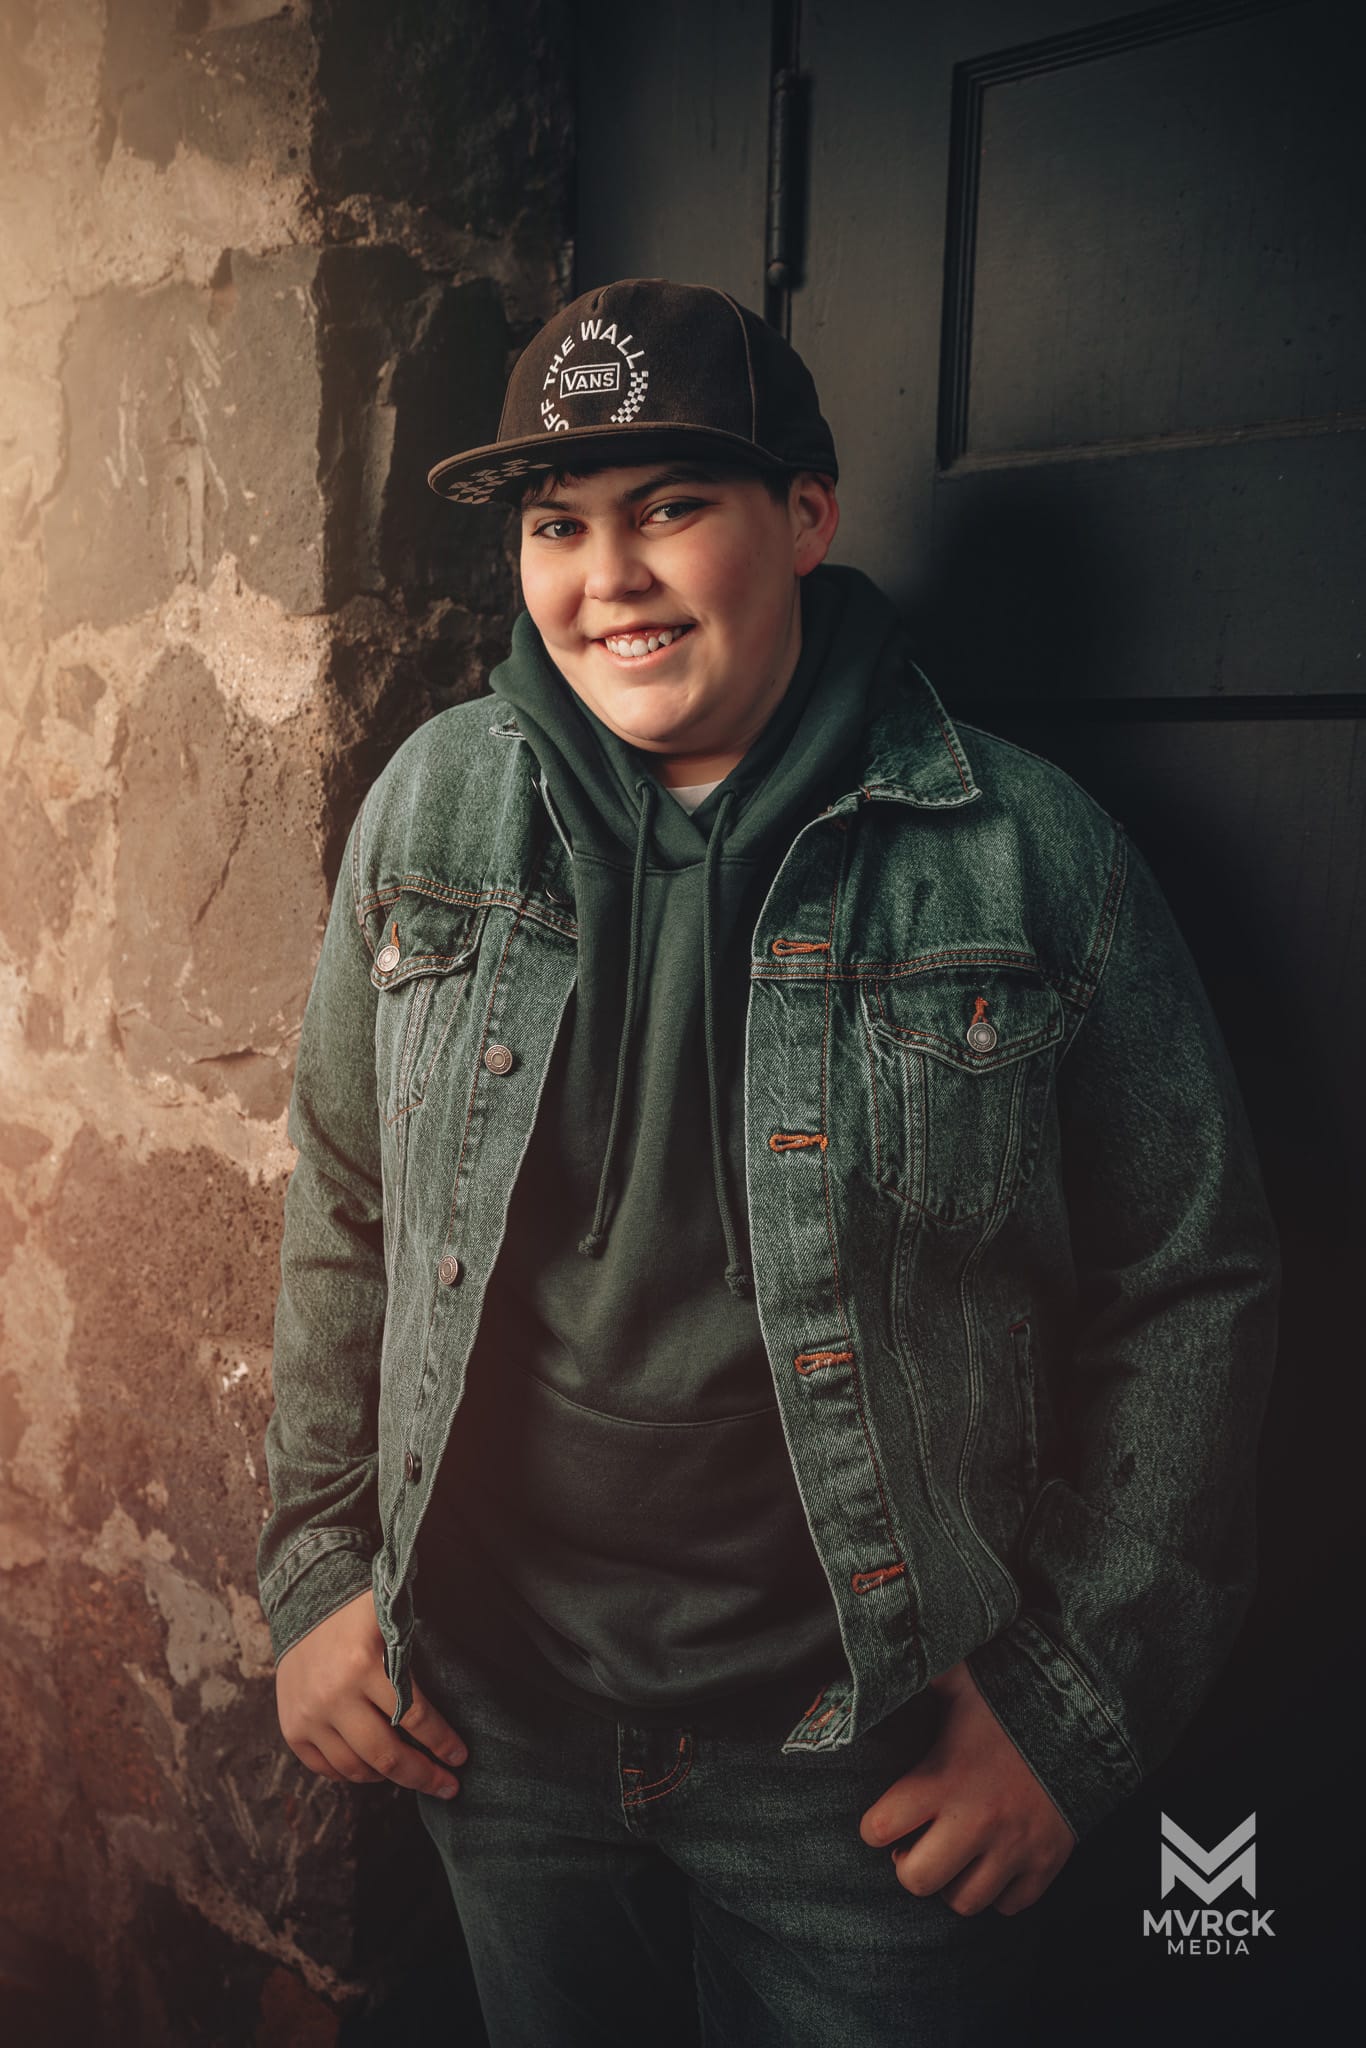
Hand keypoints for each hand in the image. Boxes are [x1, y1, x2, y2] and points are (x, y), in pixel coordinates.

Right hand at [275, 1588, 467, 1798]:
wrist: (302, 1603)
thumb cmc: (358, 1610)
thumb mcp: (391, 1615)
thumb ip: (416, 1647)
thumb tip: (457, 1680)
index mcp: (364, 1664)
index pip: (414, 1717)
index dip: (442, 1742)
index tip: (460, 1758)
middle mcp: (334, 1695)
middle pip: (387, 1755)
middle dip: (424, 1775)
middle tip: (449, 1787)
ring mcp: (309, 1716)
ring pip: (357, 1769)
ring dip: (391, 1778)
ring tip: (413, 1774)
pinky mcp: (292, 1729)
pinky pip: (327, 1769)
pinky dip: (354, 1774)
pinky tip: (376, 1769)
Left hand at [858, 1658, 1075, 1915]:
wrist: (1087, 1714)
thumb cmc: (1012, 1698)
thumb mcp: (960, 1680)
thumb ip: (919, 1674)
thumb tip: (883, 1658)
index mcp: (943, 1778)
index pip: (878, 1828)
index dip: (874, 1825)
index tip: (886, 1815)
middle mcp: (976, 1821)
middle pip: (916, 1881)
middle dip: (910, 1864)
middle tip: (919, 1841)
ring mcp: (1014, 1847)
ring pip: (963, 1902)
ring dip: (954, 1881)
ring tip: (956, 1853)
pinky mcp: (1047, 1863)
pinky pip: (1010, 1905)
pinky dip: (999, 1891)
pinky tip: (994, 1860)